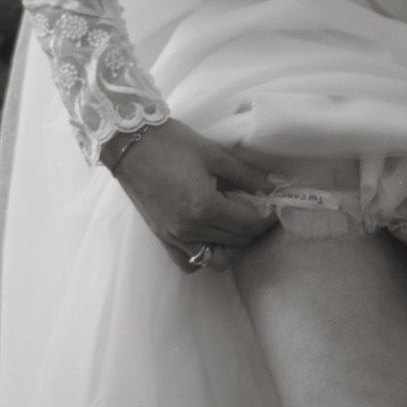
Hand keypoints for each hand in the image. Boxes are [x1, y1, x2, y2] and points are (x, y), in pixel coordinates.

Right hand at [104, 119, 280, 273]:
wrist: (130, 144)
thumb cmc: (172, 143)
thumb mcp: (215, 154)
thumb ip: (248, 174)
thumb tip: (277, 186)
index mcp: (204, 207)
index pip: (250, 224)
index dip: (268, 216)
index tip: (273, 205)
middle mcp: (189, 229)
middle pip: (238, 242)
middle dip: (253, 227)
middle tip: (255, 207)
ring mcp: (174, 238)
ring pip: (218, 259)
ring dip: (232, 244)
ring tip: (232, 222)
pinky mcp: (162, 239)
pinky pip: (191, 263)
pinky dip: (205, 255)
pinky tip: (209, 234)